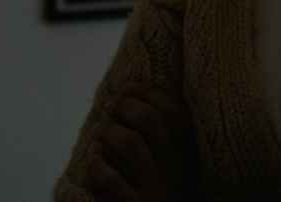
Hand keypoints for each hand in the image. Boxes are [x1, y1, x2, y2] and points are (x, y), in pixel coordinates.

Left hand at [85, 82, 198, 201]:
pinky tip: (93, 160)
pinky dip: (96, 164)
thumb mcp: (169, 167)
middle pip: (152, 120)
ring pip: (131, 143)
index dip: (149, 92)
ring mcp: (154, 191)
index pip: (176, 111)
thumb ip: (159, 137)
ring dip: (108, 131)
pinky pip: (110, 179)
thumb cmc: (157, 196)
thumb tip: (130, 94)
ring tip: (99, 133)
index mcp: (188, 156)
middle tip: (110, 107)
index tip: (128, 89)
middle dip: (125, 105)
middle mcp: (175, 170)